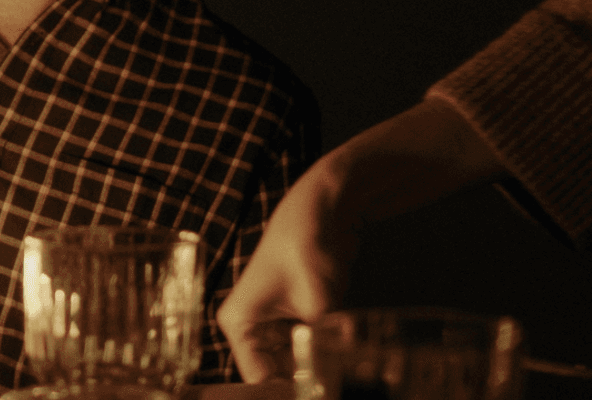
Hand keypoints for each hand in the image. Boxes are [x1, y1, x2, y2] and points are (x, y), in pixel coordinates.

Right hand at [218, 167, 358, 382]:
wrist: (323, 209)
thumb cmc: (307, 241)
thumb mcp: (318, 297)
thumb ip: (326, 343)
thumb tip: (336, 376)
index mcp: (239, 322)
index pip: (258, 379)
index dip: (289, 390)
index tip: (319, 391)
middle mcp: (252, 329)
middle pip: (279, 376)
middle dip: (311, 379)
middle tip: (338, 378)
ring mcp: (276, 327)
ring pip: (301, 367)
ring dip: (325, 367)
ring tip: (351, 361)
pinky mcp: (300, 324)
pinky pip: (315, 352)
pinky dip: (333, 353)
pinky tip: (351, 348)